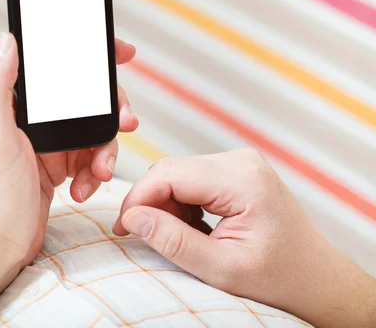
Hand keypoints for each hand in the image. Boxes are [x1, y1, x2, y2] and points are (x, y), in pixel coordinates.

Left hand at [0, 32, 136, 270]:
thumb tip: (7, 39)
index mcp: (12, 103)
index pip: (53, 66)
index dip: (86, 55)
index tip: (119, 53)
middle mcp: (30, 119)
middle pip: (83, 98)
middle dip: (110, 110)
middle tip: (128, 122)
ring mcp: (46, 144)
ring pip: (92, 131)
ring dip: (105, 149)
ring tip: (101, 172)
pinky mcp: (57, 168)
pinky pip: (89, 159)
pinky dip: (94, 172)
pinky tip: (82, 190)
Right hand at [113, 149, 375, 327]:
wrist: (317, 278)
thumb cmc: (279, 279)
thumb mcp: (222, 269)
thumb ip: (173, 241)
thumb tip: (131, 217)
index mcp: (242, 180)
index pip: (169, 174)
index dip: (138, 199)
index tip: (122, 229)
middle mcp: (241, 161)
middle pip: (170, 169)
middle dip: (149, 202)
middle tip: (141, 236)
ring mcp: (239, 163)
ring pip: (177, 174)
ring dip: (165, 205)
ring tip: (176, 238)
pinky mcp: (235, 171)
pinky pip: (191, 179)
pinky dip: (180, 203)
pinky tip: (191, 228)